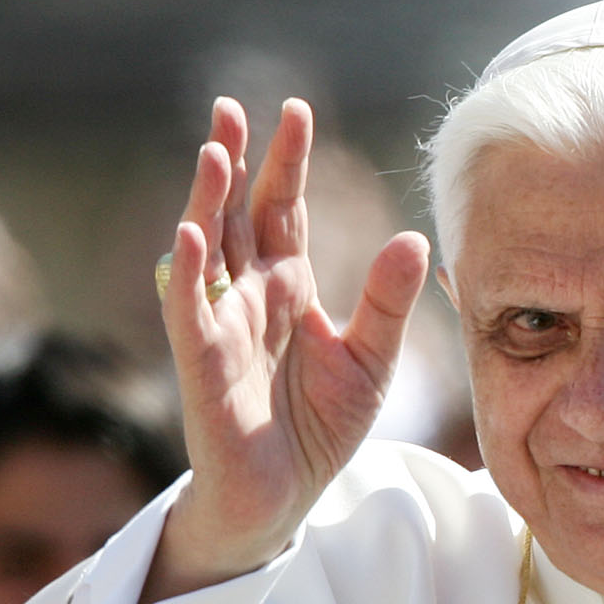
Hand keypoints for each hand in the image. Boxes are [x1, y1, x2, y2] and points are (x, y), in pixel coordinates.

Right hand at [143, 98, 429, 602]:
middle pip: (238, 214)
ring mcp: (220, 326)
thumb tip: (415, 236)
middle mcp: (248, 295)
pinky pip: (190, 311)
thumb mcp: (370, 360)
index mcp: (288, 286)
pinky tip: (190, 233)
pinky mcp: (202, 365)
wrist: (284, 499)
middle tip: (228, 105)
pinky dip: (188, 272)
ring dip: (206, 200)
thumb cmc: (319, 429)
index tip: (294, 109)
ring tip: (214, 151)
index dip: (287, 161)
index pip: (284, 209)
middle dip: (235, 160)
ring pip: (207, 250)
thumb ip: (387, 302)